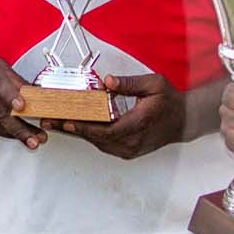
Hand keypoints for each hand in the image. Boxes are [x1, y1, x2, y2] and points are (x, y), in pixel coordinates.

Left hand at [56, 74, 182, 160]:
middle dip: (71, 129)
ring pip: (98, 142)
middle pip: (96, 138)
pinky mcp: (127, 152)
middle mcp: (133, 141)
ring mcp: (130, 149)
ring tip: (56, 122)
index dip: (85, 127)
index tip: (67, 121)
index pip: (107, 130)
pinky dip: (88, 135)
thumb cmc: (169, 101)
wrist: (183, 121)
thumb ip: (129, 83)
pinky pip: (103, 143)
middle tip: (50, 121)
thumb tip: (107, 81)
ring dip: (77, 132)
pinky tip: (74, 126)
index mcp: (139, 124)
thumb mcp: (154, 85)